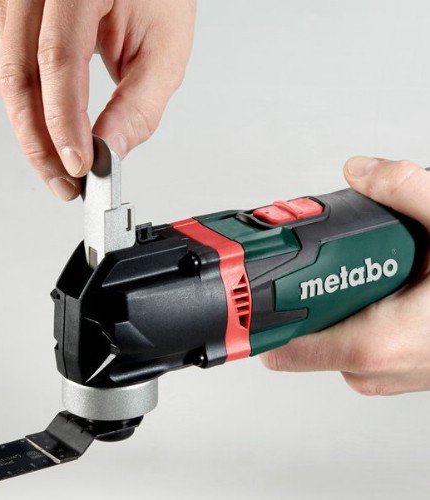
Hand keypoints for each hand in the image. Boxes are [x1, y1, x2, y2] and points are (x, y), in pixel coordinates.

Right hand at [0, 0, 195, 199]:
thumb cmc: (158, 0)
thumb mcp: (164, 54)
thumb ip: (138, 106)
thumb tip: (109, 152)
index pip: (59, 57)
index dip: (64, 121)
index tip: (77, 166)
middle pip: (22, 72)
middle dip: (41, 141)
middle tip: (64, 183)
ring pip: (7, 76)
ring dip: (30, 131)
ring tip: (58, 167)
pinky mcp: (7, 17)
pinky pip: (3, 70)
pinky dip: (24, 109)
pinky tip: (44, 131)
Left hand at [261, 157, 429, 395]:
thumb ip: (407, 191)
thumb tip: (360, 172)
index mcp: (374, 345)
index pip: (281, 345)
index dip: (261, 313)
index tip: (252, 284)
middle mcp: (373, 370)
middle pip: (298, 332)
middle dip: (302, 292)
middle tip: (315, 259)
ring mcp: (381, 373)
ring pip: (323, 333)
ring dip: (330, 299)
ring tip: (354, 270)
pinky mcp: (391, 367)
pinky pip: (348, 338)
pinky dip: (350, 310)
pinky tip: (372, 286)